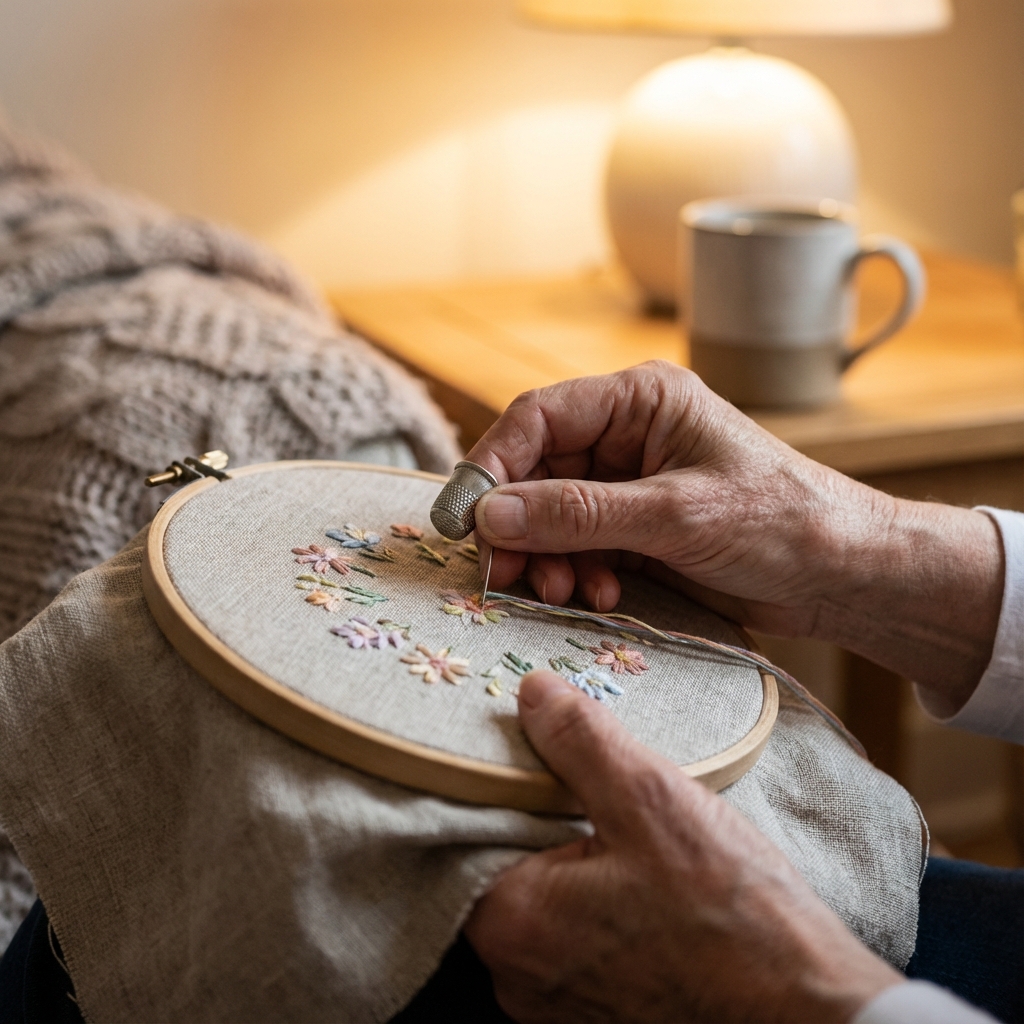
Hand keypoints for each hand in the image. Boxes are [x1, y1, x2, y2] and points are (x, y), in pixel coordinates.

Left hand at [464, 670, 900, 1022]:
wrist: (810, 1016)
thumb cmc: (732, 914)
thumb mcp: (651, 800)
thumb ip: (579, 741)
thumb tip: (532, 692)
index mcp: (509, 923)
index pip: (469, 832)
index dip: (504, 787)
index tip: (540, 762)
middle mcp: (517, 978)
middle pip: (506, 871)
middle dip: (547, 828)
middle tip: (603, 799)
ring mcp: (557, 1010)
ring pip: (547, 910)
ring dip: (579, 871)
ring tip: (634, 845)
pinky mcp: (599, 1020)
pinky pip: (579, 947)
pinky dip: (602, 913)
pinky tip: (649, 894)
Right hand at [467, 362, 1002, 709]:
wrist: (842, 575)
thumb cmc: (781, 523)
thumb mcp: (675, 516)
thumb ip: (579, 513)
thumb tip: (490, 513)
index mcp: (640, 401)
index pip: (538, 417)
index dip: (492, 465)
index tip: (464, 518)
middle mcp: (627, 435)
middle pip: (535, 470)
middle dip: (519, 524)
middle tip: (508, 573)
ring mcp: (629, 483)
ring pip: (549, 513)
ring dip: (545, 555)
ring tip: (563, 592)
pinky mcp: (635, 526)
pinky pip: (577, 543)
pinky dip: (574, 570)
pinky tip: (597, 593)